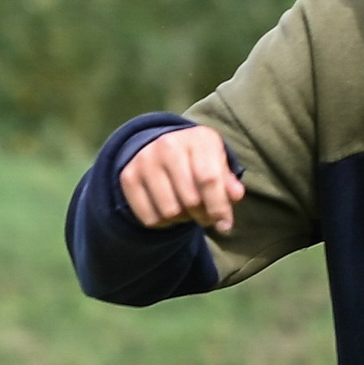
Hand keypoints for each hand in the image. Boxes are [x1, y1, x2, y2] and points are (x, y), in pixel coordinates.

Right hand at [118, 126, 243, 233]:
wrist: (163, 145)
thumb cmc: (200, 159)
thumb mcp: (219, 164)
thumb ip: (229, 182)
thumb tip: (235, 196)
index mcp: (198, 139)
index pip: (209, 179)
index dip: (219, 207)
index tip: (225, 226)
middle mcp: (168, 145)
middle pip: (190, 199)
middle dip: (203, 215)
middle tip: (205, 214)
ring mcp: (145, 160)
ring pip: (169, 212)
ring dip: (182, 219)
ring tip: (187, 209)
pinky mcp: (128, 177)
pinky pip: (149, 218)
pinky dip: (163, 223)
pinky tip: (169, 209)